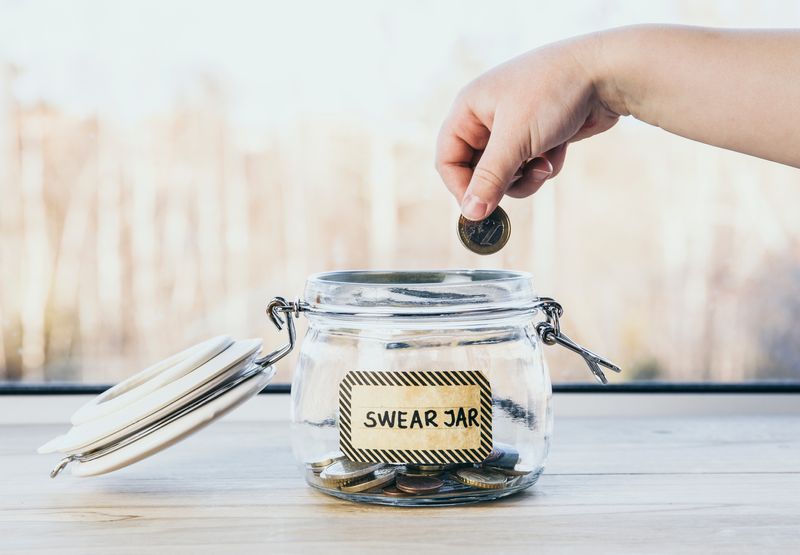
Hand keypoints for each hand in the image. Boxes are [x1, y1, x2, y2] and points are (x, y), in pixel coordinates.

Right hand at [436, 33, 620, 219]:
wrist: (607, 72)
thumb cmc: (553, 93)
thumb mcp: (515, 139)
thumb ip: (490, 179)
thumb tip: (470, 214)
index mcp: (469, 109)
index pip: (448, 159)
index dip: (460, 186)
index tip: (479, 209)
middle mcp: (487, 118)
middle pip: (478, 171)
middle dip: (503, 181)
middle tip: (522, 181)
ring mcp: (514, 128)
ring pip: (507, 174)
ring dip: (526, 177)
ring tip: (544, 163)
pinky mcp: (538, 136)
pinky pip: (530, 167)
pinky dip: (545, 164)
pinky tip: (560, 147)